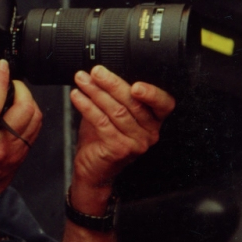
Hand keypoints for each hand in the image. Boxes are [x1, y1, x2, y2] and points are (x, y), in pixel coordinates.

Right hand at [0, 60, 41, 196]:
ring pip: (35, 118)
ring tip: (14, 93)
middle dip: (20, 87)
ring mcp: (13, 152)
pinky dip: (30, 115)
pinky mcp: (20, 156)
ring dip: (28, 100)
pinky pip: (34, 130)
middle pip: (25, 109)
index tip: (0, 67)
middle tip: (8, 80)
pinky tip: (18, 110)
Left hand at [69, 65, 175, 210]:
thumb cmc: (102, 139)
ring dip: (96, 92)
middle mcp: (151, 133)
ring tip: (82, 80)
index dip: (152, 93)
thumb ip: (114, 96)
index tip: (135, 83)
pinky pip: (102, 122)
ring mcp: (137, 143)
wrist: (93, 169)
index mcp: (154, 121)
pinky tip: (77, 96)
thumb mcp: (112, 113)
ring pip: (116, 111)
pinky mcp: (119, 149)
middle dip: (112, 83)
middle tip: (95, 72)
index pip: (164, 103)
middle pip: (133, 103)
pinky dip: (87, 106)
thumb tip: (100, 72)